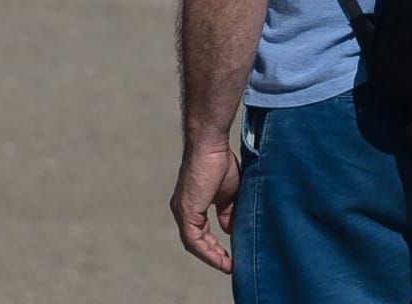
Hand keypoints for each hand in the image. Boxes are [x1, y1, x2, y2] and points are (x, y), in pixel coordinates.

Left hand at [170, 143, 239, 274]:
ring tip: (227, 266)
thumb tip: (228, 230)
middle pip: (195, 241)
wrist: (211, 145)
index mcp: (191, 204)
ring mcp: (182, 210)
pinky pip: (193, 239)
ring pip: (193, 243)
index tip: (228, 258)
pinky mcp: (186, 210)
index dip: (213, 247)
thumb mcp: (227, 194)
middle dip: (213, 255)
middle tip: (229, 266)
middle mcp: (182, 209)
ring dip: (211, 256)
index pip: (199, 232)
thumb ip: (227, 212)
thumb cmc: (219, 162)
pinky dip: (207, 251)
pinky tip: (221, 259)